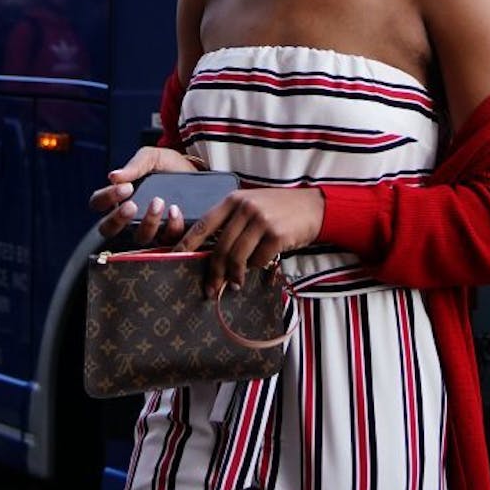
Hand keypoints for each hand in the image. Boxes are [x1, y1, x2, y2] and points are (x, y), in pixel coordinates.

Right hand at [88, 146, 199, 243]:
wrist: (198, 171)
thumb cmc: (169, 166)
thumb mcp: (152, 157)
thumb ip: (135, 165)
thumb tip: (113, 176)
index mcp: (119, 197)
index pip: (98, 203)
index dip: (106, 198)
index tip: (125, 187)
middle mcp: (129, 216)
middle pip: (108, 229)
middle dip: (117, 219)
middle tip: (131, 205)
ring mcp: (150, 228)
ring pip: (139, 237)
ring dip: (147, 222)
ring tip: (158, 202)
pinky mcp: (171, 234)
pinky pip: (167, 239)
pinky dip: (171, 226)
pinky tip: (175, 211)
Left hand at [170, 187, 325, 296]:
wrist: (315, 207)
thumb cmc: (280, 209)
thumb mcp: (253, 205)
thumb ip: (232, 221)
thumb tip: (211, 253)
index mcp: (234, 200)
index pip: (203, 224)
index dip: (186, 244)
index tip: (173, 259)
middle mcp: (245, 208)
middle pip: (220, 247)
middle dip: (213, 272)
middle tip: (210, 289)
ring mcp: (261, 221)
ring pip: (237, 257)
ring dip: (234, 276)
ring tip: (234, 286)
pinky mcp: (277, 235)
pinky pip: (258, 260)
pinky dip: (255, 268)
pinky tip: (257, 269)